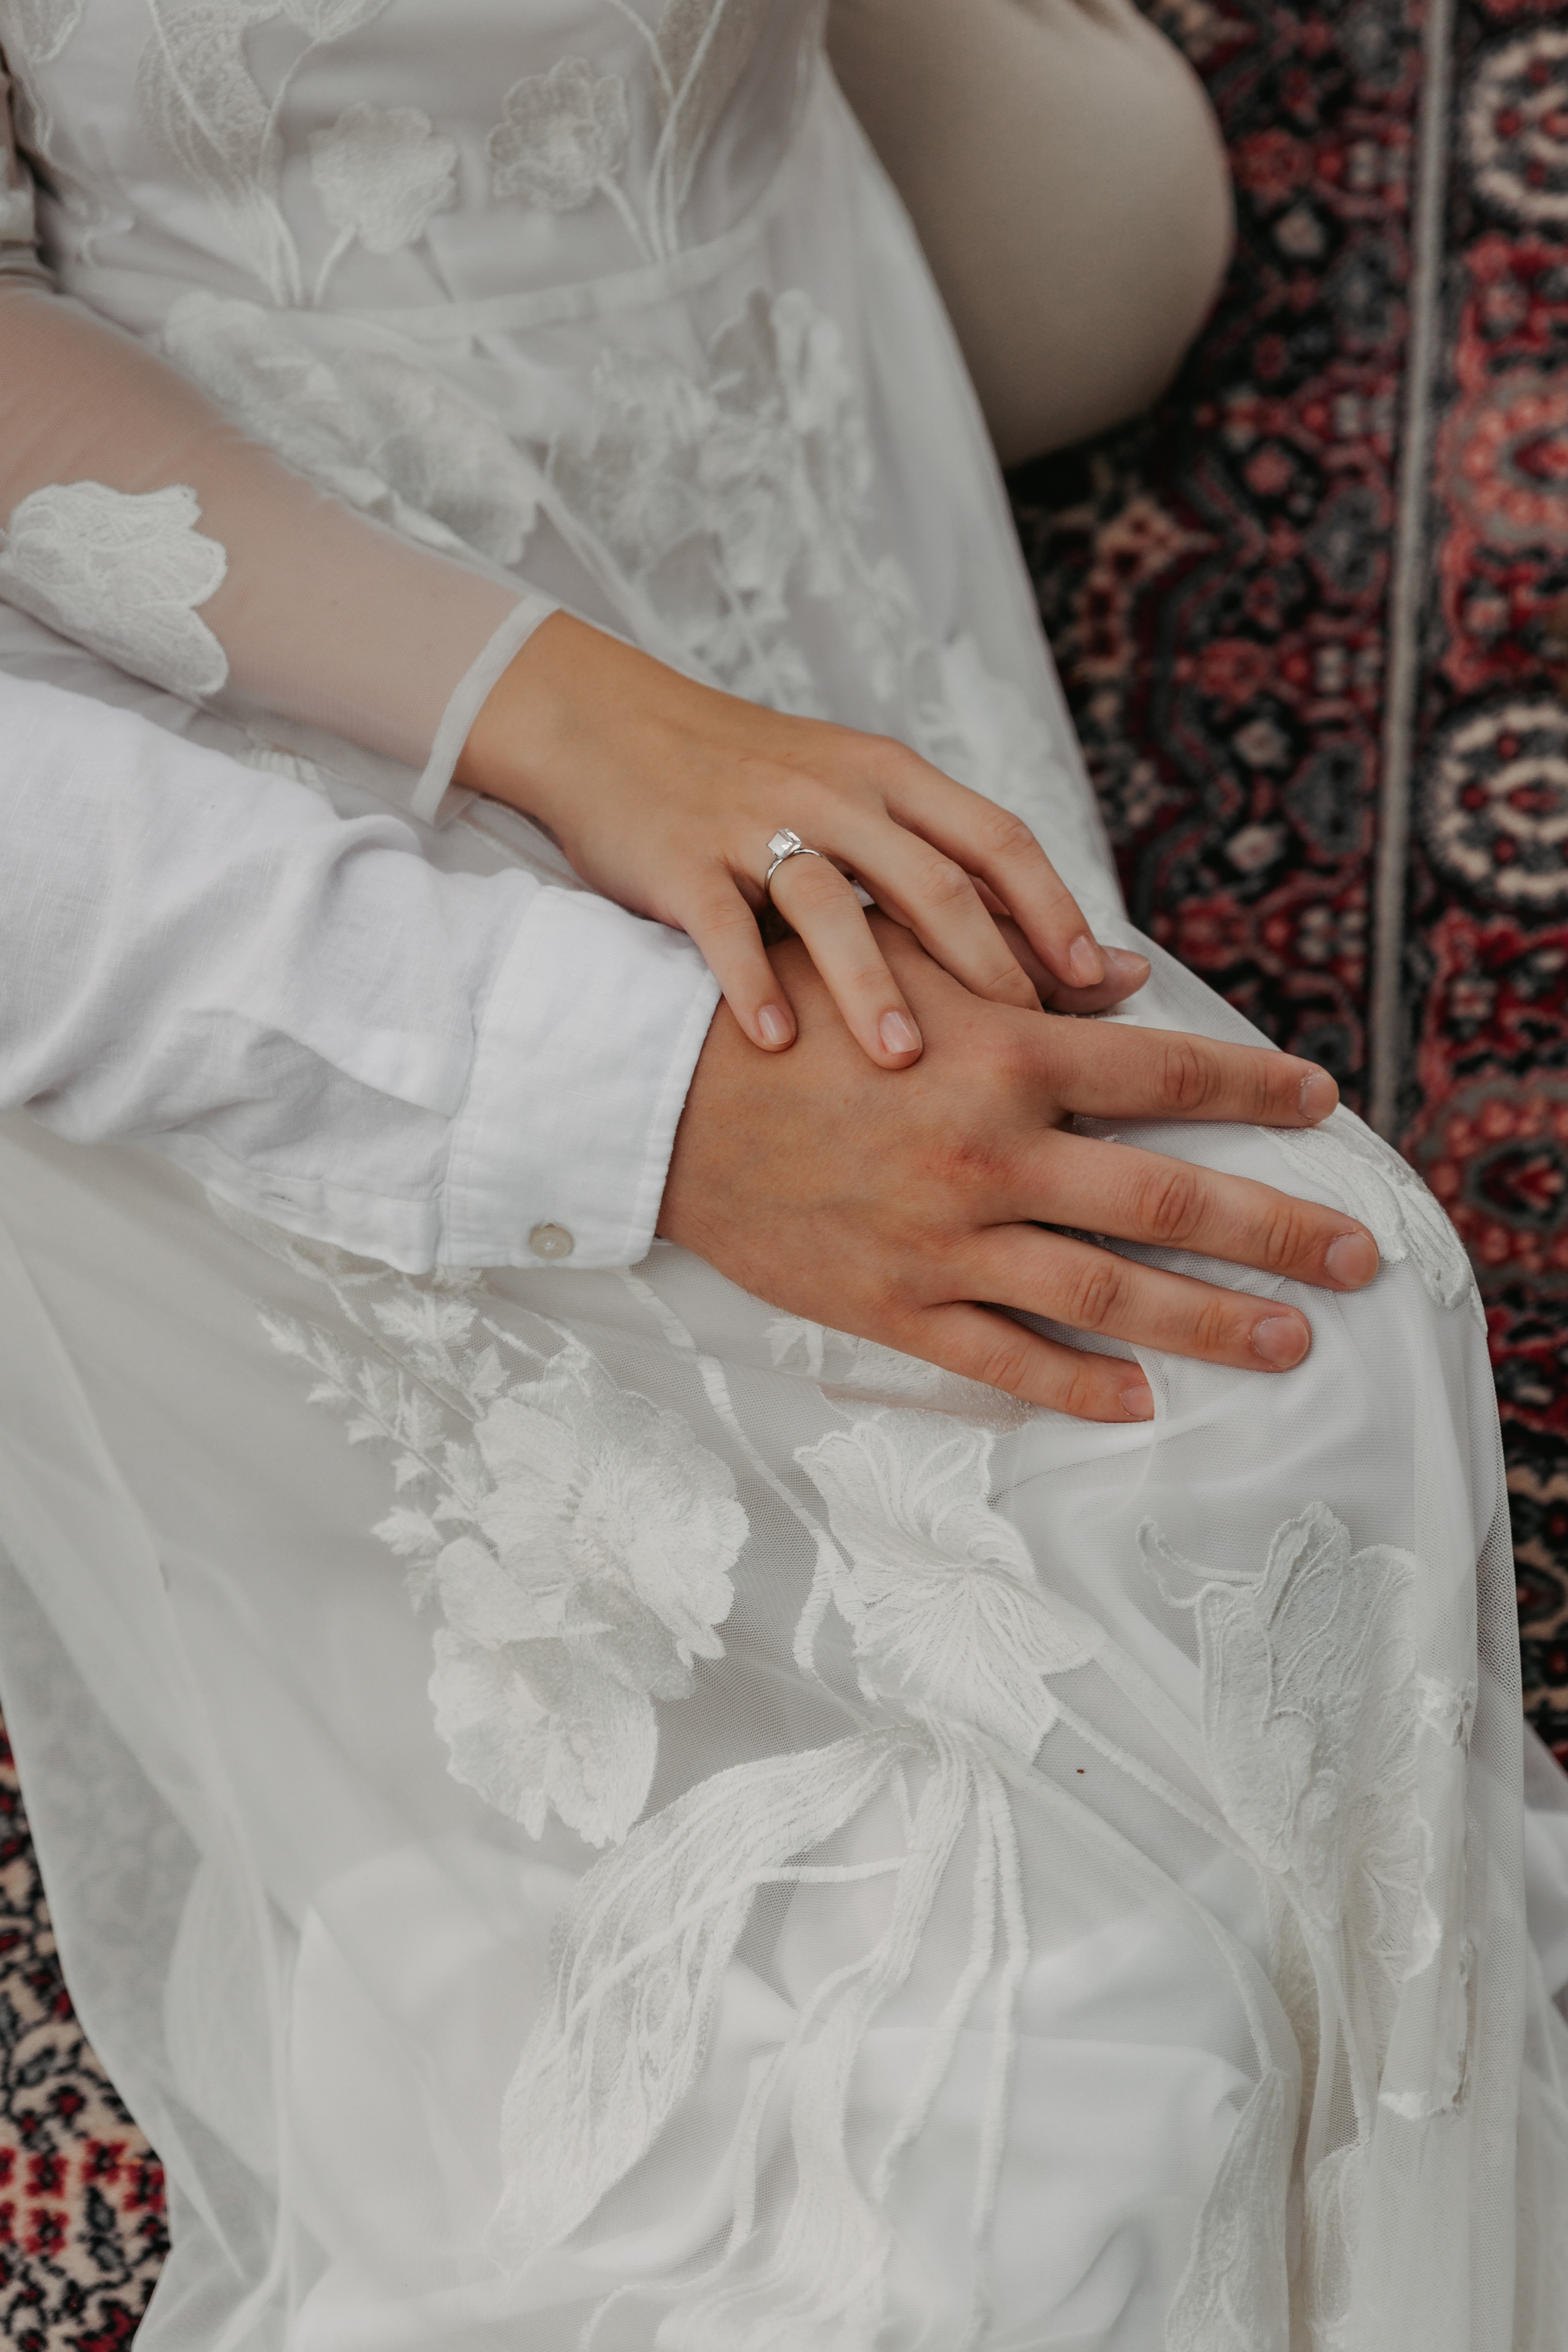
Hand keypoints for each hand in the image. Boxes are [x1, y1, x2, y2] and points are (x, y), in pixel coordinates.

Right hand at [456, 613, 1147, 1069]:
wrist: (608, 726)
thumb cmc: (750, 782)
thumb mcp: (855, 796)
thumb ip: (943, 859)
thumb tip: (1060, 948)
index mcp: (888, 777)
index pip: (995, 839)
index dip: (1050, 909)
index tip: (1094, 981)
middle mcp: (833, 794)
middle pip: (928, 877)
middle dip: (983, 961)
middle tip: (1025, 1043)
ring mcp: (753, 824)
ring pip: (829, 903)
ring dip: (870, 983)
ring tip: (903, 1059)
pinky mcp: (679, 859)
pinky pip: (721, 925)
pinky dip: (751, 984)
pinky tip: (777, 1044)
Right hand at [658, 921, 1378, 1419]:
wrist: (651, 1096)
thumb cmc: (780, 1011)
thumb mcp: (900, 967)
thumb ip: (1018, 975)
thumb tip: (1130, 986)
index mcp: (1002, 1056)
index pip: (1167, 1077)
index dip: (1258, 1091)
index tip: (1323, 1106)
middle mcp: (989, 1155)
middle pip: (1170, 1202)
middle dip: (1279, 1233)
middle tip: (1358, 1259)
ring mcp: (943, 1242)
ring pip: (1107, 1297)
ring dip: (1210, 1323)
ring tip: (1288, 1340)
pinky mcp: (890, 1307)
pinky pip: (1002, 1359)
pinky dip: (1077, 1385)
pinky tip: (1140, 1402)